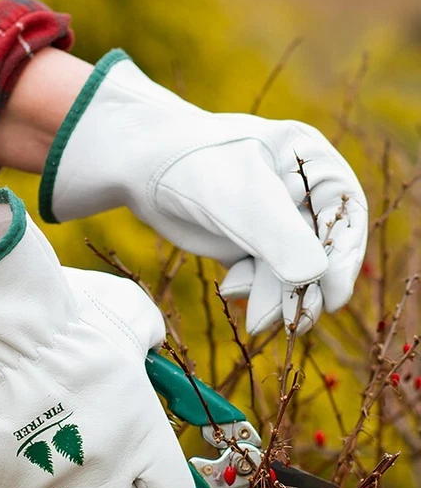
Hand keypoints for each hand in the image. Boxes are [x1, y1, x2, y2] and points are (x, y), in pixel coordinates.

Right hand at [0, 189, 209, 487]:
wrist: (0, 325)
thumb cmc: (74, 318)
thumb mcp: (133, 320)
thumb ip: (149, 345)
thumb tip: (148, 350)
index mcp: (147, 447)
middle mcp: (103, 481)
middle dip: (108, 484)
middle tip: (89, 436)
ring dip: (53, 475)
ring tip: (36, 420)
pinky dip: (3, 472)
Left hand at [39, 50, 367, 333]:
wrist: (140, 167)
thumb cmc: (193, 167)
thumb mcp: (243, 200)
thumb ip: (283, 241)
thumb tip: (318, 283)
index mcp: (314, 164)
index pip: (347, 217)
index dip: (345, 259)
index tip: (333, 296)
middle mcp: (302, 194)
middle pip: (324, 251)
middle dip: (306, 288)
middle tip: (292, 322)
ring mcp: (277, 223)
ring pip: (296, 273)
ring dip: (280, 299)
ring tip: (256, 315)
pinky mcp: (252, 246)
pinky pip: (268, 281)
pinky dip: (255, 293)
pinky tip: (230, 287)